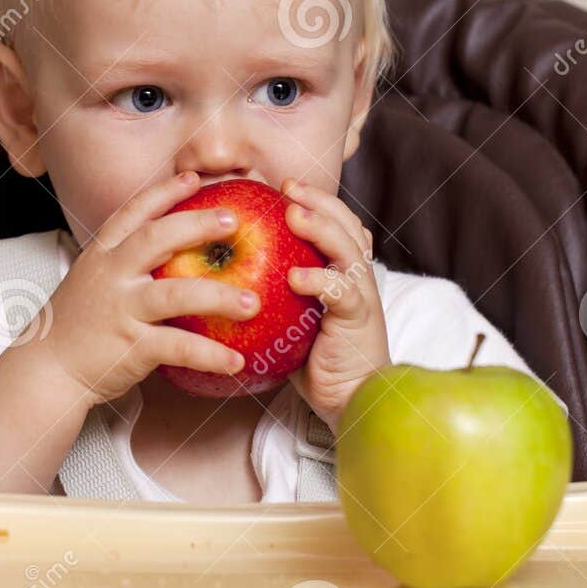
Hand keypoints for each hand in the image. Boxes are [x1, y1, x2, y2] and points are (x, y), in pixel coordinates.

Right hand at [24, 171, 256, 406]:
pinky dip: (210, 354)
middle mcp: (111, 275)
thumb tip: (175, 251)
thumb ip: (128, 264)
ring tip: (252, 302)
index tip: (194, 179)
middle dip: (197, 225)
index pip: (133, 213)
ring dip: (219, 296)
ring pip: (176, 294)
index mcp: (103, 256)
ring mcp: (121, 309)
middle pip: (156, 239)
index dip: (164, 193)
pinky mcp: (131, 346)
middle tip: (235, 222)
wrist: (47, 370)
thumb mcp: (95, 282)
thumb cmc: (79, 325)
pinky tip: (237, 360)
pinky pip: (178, 347)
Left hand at [279, 177, 390, 432]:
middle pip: (346, 225)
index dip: (315, 201)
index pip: (337, 224)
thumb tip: (223, 273)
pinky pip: (343, 293)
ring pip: (349, 250)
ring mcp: (363, 297)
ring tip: (293, 215)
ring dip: (321, 228)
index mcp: (344, 272)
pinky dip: (320, 280)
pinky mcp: (359, 321)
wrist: (350, 400)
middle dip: (318, 201)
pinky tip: (296, 277)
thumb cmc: (314, 360)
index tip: (284, 187)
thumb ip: (274, 292)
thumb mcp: (292, 318)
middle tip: (288, 187)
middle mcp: (358, 278)